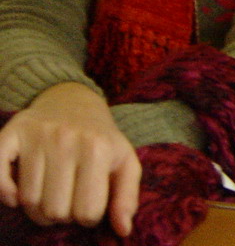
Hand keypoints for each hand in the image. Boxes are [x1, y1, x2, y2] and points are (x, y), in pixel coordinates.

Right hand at [0, 82, 140, 236]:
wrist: (73, 100)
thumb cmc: (100, 140)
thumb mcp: (125, 162)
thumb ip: (127, 197)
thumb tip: (123, 231)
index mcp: (98, 149)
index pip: (87, 212)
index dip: (88, 216)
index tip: (88, 202)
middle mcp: (67, 139)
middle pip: (54, 210)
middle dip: (61, 214)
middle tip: (67, 198)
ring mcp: (37, 135)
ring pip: (27, 201)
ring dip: (36, 207)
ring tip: (49, 193)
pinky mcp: (12, 133)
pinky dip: (4, 193)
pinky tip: (17, 192)